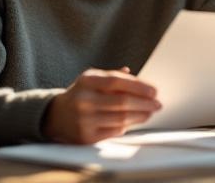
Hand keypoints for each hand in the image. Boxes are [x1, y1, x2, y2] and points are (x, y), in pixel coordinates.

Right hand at [43, 67, 161, 143]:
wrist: (56, 116)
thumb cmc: (82, 94)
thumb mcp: (93, 80)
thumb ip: (115, 77)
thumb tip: (141, 81)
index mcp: (87, 80)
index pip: (117, 81)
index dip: (138, 86)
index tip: (154, 91)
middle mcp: (83, 99)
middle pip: (122, 102)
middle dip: (144, 104)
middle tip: (157, 105)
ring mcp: (83, 119)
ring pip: (120, 118)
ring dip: (140, 116)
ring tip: (149, 113)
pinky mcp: (86, 136)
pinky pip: (114, 131)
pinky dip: (126, 126)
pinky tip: (132, 122)